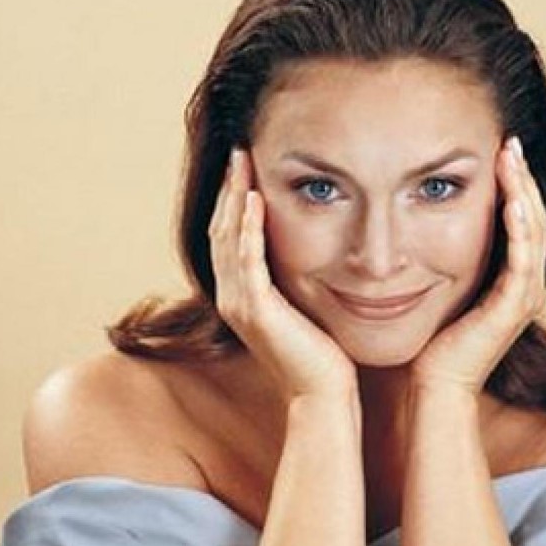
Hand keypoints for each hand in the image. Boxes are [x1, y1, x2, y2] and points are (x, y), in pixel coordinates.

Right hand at [209, 148, 357, 399]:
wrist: (324, 395)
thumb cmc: (322, 355)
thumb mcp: (304, 307)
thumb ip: (294, 280)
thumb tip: (310, 251)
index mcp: (241, 295)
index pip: (229, 235)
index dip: (234, 199)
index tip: (245, 165)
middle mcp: (231, 297)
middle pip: (221, 229)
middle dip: (230, 188)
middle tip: (239, 150)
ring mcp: (239, 304)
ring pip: (229, 238)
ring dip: (236, 197)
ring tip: (243, 162)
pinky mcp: (256, 311)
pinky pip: (247, 260)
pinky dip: (249, 228)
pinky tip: (256, 200)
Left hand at [410, 137, 545, 393]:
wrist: (432, 383)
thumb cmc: (430, 339)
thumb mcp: (439, 283)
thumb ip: (441, 254)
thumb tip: (416, 216)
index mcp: (511, 277)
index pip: (521, 219)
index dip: (514, 183)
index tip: (499, 150)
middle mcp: (525, 284)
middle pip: (533, 217)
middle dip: (522, 178)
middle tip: (510, 143)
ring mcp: (524, 296)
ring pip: (533, 232)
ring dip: (523, 193)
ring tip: (511, 160)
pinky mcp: (513, 308)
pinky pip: (523, 260)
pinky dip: (519, 228)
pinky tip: (510, 201)